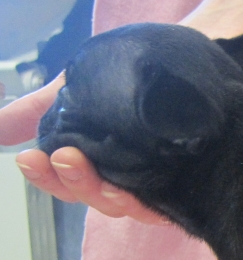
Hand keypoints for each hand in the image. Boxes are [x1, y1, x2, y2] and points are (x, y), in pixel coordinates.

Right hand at [2, 0, 242, 223]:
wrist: (197, 54)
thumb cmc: (137, 77)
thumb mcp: (79, 89)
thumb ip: (38, 109)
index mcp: (103, 166)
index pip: (68, 183)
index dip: (47, 177)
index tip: (28, 159)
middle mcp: (133, 181)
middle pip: (97, 198)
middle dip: (73, 182)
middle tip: (61, 156)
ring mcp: (166, 185)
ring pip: (131, 205)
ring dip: (104, 191)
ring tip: (86, 164)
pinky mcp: (197, 185)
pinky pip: (171, 205)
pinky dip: (151, 203)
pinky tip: (138, 190)